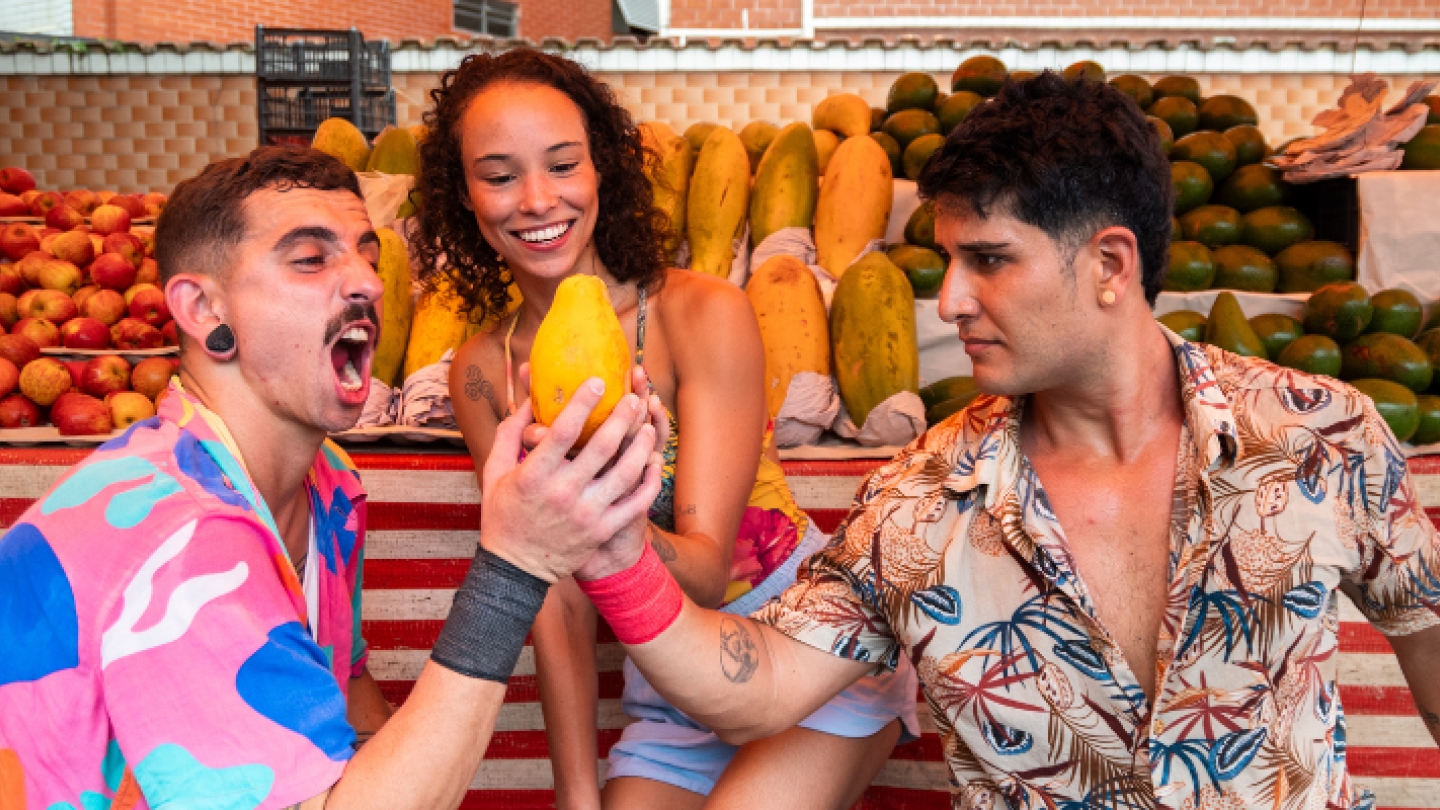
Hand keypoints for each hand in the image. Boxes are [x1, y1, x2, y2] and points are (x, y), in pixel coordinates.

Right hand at [479, 377, 662, 583]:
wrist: (515, 568)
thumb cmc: (503, 513)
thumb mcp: (495, 470)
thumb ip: (510, 432)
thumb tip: (526, 397)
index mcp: (534, 475)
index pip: (563, 431)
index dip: (583, 403)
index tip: (598, 382)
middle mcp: (562, 493)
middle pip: (601, 447)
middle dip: (622, 417)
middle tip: (633, 398)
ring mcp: (586, 514)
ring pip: (625, 473)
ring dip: (641, 446)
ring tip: (649, 426)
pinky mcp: (602, 530)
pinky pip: (635, 503)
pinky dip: (649, 482)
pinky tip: (655, 463)